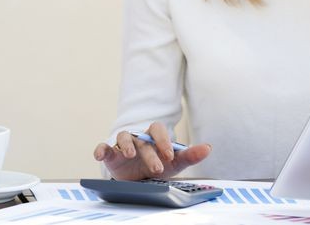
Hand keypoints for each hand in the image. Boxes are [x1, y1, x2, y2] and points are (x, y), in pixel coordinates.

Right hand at [92, 121, 210, 180]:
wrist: (139, 179)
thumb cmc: (158, 164)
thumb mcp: (175, 163)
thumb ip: (190, 155)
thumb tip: (208, 148)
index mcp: (153, 136)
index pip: (157, 129)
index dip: (163, 141)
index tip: (170, 155)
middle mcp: (138, 137)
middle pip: (143, 139)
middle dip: (150, 153)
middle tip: (158, 168)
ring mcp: (123, 145)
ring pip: (123, 137)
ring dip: (126, 145)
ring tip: (130, 156)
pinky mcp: (111, 155)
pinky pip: (104, 147)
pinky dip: (101, 149)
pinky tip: (100, 155)